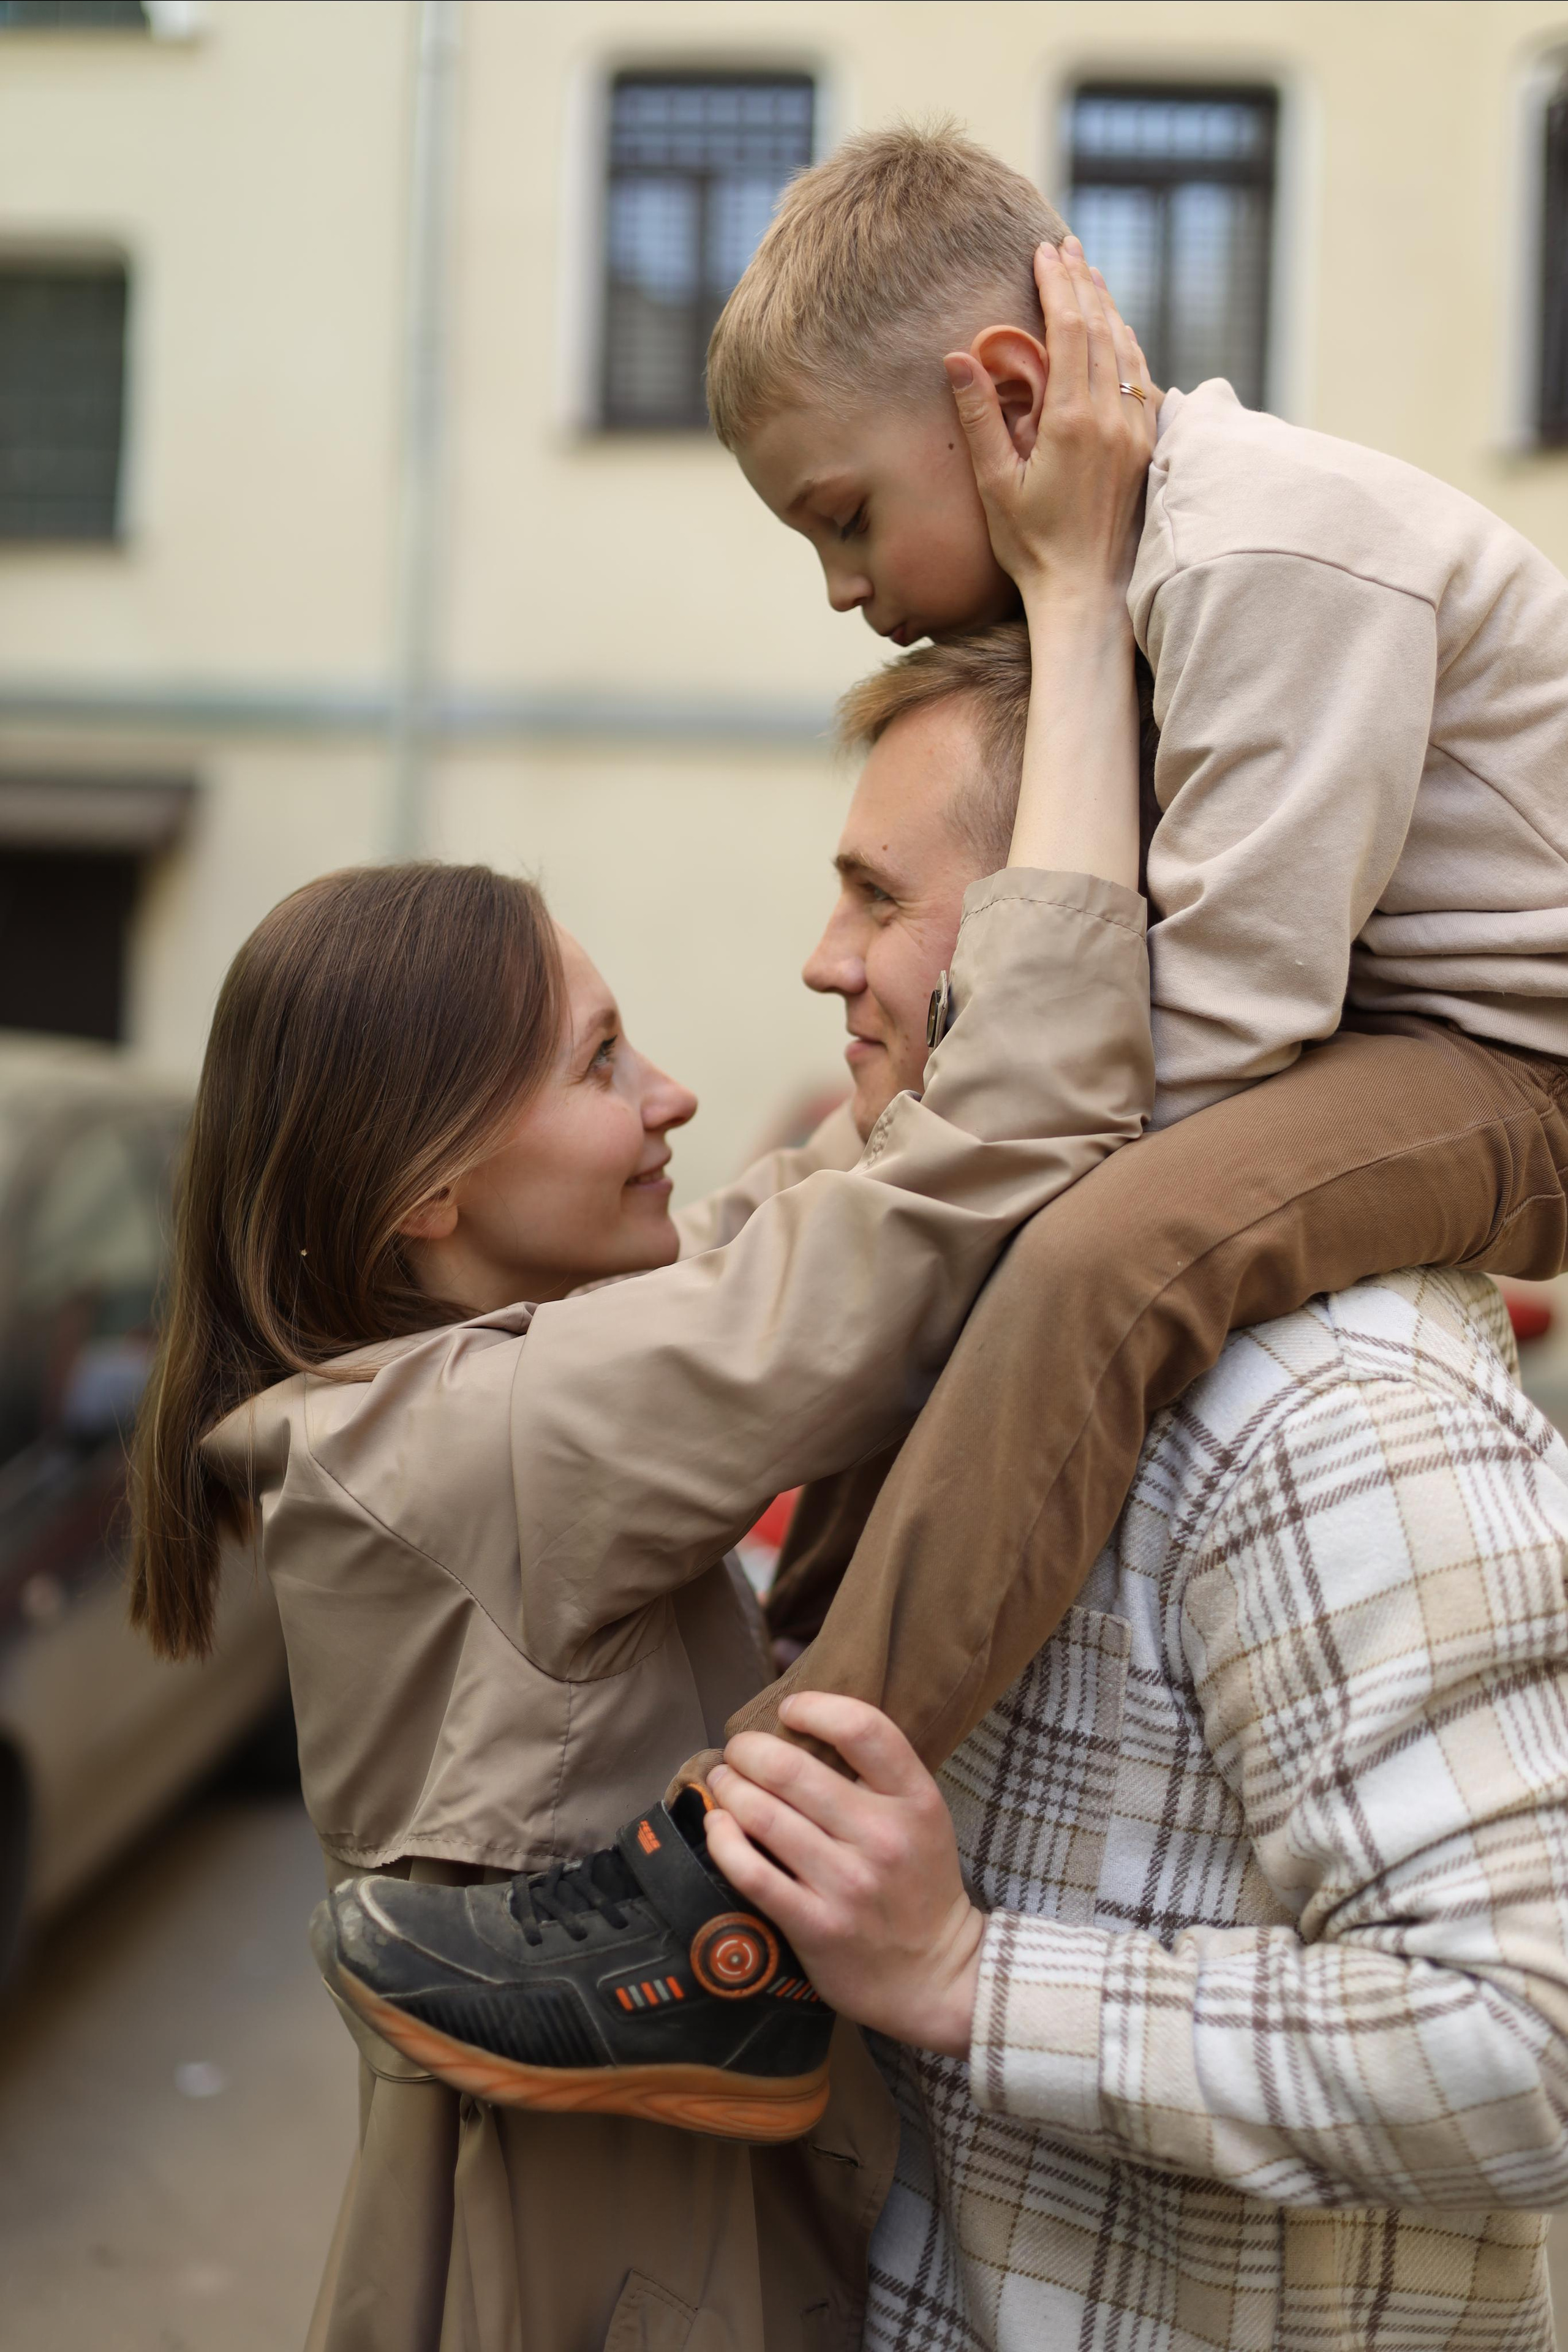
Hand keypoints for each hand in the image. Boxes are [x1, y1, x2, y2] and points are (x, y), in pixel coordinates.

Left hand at [705, 1693, 985, 2058]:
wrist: (935, 1976)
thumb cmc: (919, 1884)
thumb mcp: (922, 1815)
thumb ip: (878, 1773)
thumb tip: (803, 1723)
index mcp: (915, 1800)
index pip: (862, 1728)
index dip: (815, 1707)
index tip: (790, 1710)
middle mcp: (883, 1837)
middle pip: (793, 1769)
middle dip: (750, 1750)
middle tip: (739, 1750)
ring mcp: (847, 1884)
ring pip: (763, 1816)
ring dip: (730, 1788)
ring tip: (724, 1781)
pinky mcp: (815, 1926)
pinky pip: (751, 1873)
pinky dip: (723, 1840)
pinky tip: (718, 1824)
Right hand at [944, 236, 1154, 611]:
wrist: (1087, 593)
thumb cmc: (1032, 547)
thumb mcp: (995, 484)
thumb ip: (979, 417)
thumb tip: (956, 358)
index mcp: (1074, 421)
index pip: (1070, 330)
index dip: (1058, 285)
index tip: (1045, 252)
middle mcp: (1114, 419)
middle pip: (1103, 329)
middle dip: (1084, 283)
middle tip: (1067, 247)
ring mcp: (1137, 432)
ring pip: (1128, 350)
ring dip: (1109, 308)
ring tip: (1091, 275)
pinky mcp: (1147, 448)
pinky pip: (1143, 379)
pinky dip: (1127, 346)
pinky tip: (1117, 334)